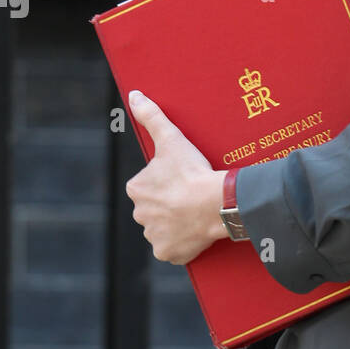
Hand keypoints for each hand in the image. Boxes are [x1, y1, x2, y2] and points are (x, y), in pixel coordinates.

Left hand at [125, 90, 227, 263]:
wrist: (215, 204)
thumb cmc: (192, 171)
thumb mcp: (172, 139)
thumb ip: (151, 116)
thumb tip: (135, 94)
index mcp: (136, 188)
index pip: (148, 186)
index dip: (167, 183)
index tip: (184, 180)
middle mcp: (139, 215)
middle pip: (155, 209)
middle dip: (170, 205)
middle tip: (192, 197)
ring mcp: (153, 236)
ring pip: (163, 229)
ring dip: (176, 224)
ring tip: (196, 215)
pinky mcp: (168, 253)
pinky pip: (173, 250)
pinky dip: (183, 244)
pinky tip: (195, 233)